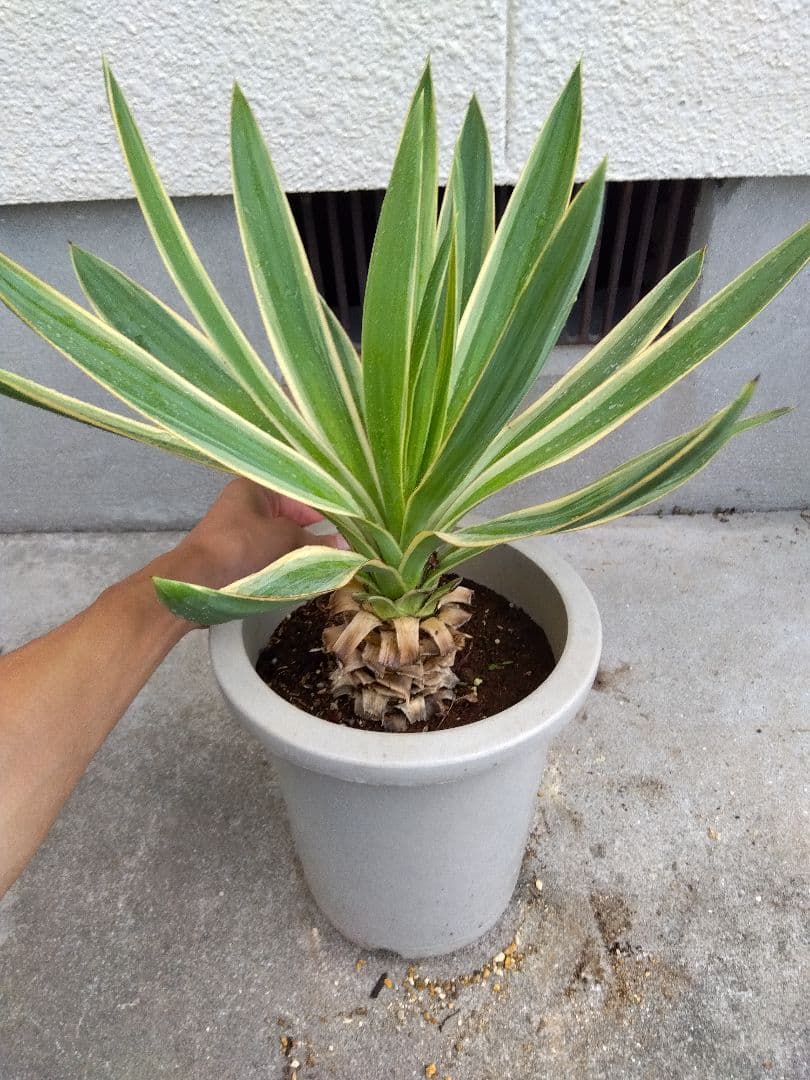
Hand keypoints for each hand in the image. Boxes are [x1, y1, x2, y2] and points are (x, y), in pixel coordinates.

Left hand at [162, 478, 346, 591]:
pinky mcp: (235, 555)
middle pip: (291, 517)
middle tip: (344, 550)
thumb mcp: (284, 539)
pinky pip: (269, 554)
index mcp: (255, 487)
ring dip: (301, 551)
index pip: (300, 494)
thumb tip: (346, 546)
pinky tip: (304, 574)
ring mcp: (239, 530)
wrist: (195, 583)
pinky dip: (285, 562)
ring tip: (329, 564)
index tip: (351, 530)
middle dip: (315, 535)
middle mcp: (246, 504)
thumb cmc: (239, 548)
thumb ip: (315, 541)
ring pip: (281, 538)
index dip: (327, 512)